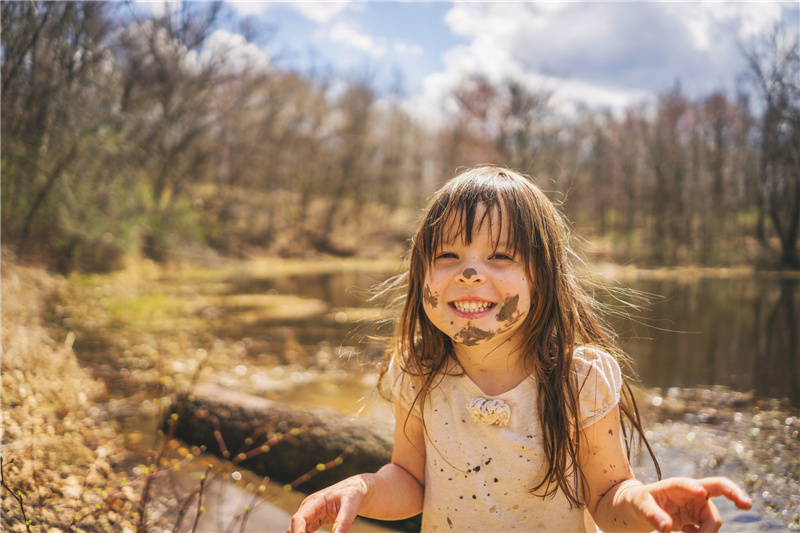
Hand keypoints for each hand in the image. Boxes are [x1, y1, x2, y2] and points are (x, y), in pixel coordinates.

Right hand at [287, 476, 368, 532]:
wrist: (354, 490)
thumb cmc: (352, 494)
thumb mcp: (350, 508)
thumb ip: (343, 523)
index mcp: (314, 502)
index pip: (298, 518)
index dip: (297, 532)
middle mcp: (308, 509)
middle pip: (294, 527)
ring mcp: (309, 515)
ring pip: (298, 531)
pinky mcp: (314, 521)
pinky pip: (306, 532)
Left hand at [631, 477, 751, 532]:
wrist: (646, 508)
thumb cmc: (642, 502)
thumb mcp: (641, 506)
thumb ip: (652, 515)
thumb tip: (665, 528)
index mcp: (676, 484)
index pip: (686, 483)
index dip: (693, 487)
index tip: (700, 493)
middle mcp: (693, 491)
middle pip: (719, 488)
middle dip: (734, 493)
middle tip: (747, 504)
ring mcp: (700, 504)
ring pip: (714, 519)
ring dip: (705, 531)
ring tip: (685, 532)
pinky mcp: (702, 517)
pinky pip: (711, 528)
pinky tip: (687, 531)